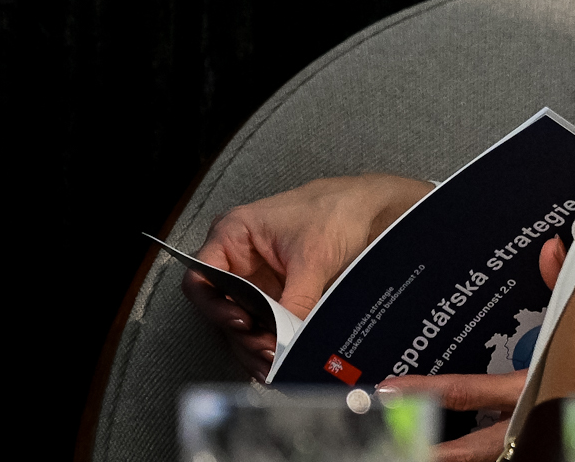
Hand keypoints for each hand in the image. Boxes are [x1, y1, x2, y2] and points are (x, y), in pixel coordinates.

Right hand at [180, 173, 432, 376]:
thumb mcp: (313, 258)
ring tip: (275, 364)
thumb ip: (296, 300)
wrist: (372, 210)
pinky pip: (264, 324)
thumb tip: (287, 341)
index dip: (214, 306)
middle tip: (267, 352)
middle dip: (242, 335)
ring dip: (255, 346)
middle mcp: (238, 259)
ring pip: (241, 322)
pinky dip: (271, 342)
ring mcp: (256, 280)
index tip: (242, 323)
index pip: (202, 278)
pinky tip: (280, 360)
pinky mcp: (275, 296)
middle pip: (221, 308)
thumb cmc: (337, 212)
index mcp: (234, 235)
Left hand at [375, 237, 569, 461]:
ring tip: (415, 444)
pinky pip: (503, 452)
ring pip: (487, 454)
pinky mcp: (545, 443)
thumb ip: (572, 282)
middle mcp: (536, 422)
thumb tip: (552, 247)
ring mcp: (540, 439)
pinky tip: (453, 444)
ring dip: (451, 451)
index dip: (431, 393)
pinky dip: (477, 451)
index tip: (391, 388)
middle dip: (429, 443)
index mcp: (542, 387)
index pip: (474, 393)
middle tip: (388, 430)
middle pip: (472, 446)